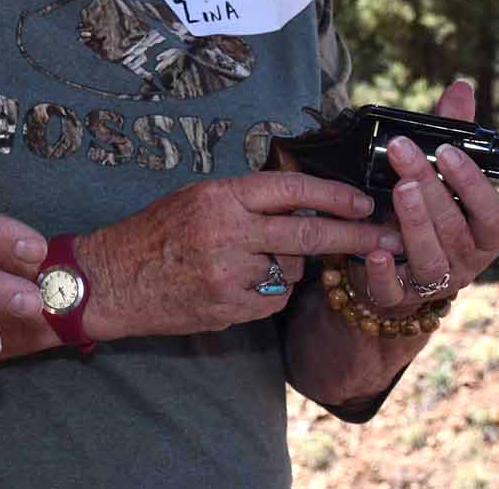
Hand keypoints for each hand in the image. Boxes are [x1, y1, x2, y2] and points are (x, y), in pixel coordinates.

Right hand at [79, 169, 400, 340]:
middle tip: (387, 239)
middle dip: (355, 238)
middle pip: (308, 235)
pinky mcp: (228, 308)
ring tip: (248, 264)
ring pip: (289, 271)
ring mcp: (228, 274)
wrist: (110, 279)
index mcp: (218, 196)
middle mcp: (226, 232)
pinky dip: (265, 295)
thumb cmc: (151, 234)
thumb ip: (243, 201)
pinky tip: (235, 287)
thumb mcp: (194, 199)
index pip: (289, 189)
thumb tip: (298, 202)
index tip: (362, 202)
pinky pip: (271, 301)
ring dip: (287, 269)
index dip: (333, 195)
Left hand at [349, 79, 498, 315]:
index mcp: (481, 233)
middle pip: (455, 229)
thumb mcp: (437, 174)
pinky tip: (373, 251)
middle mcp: (465, 260)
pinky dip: (384, 272)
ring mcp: (433, 281)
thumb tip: (460, 88)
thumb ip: (449, 135)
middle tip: (403, 152)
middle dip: (431, 189)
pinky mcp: (398, 297)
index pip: (492, 214)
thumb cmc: (422, 211)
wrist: (392, 268)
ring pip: (430, 259)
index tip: (448, 152)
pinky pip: (394, 290)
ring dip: (415, 223)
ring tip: (399, 189)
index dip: (473, 184)